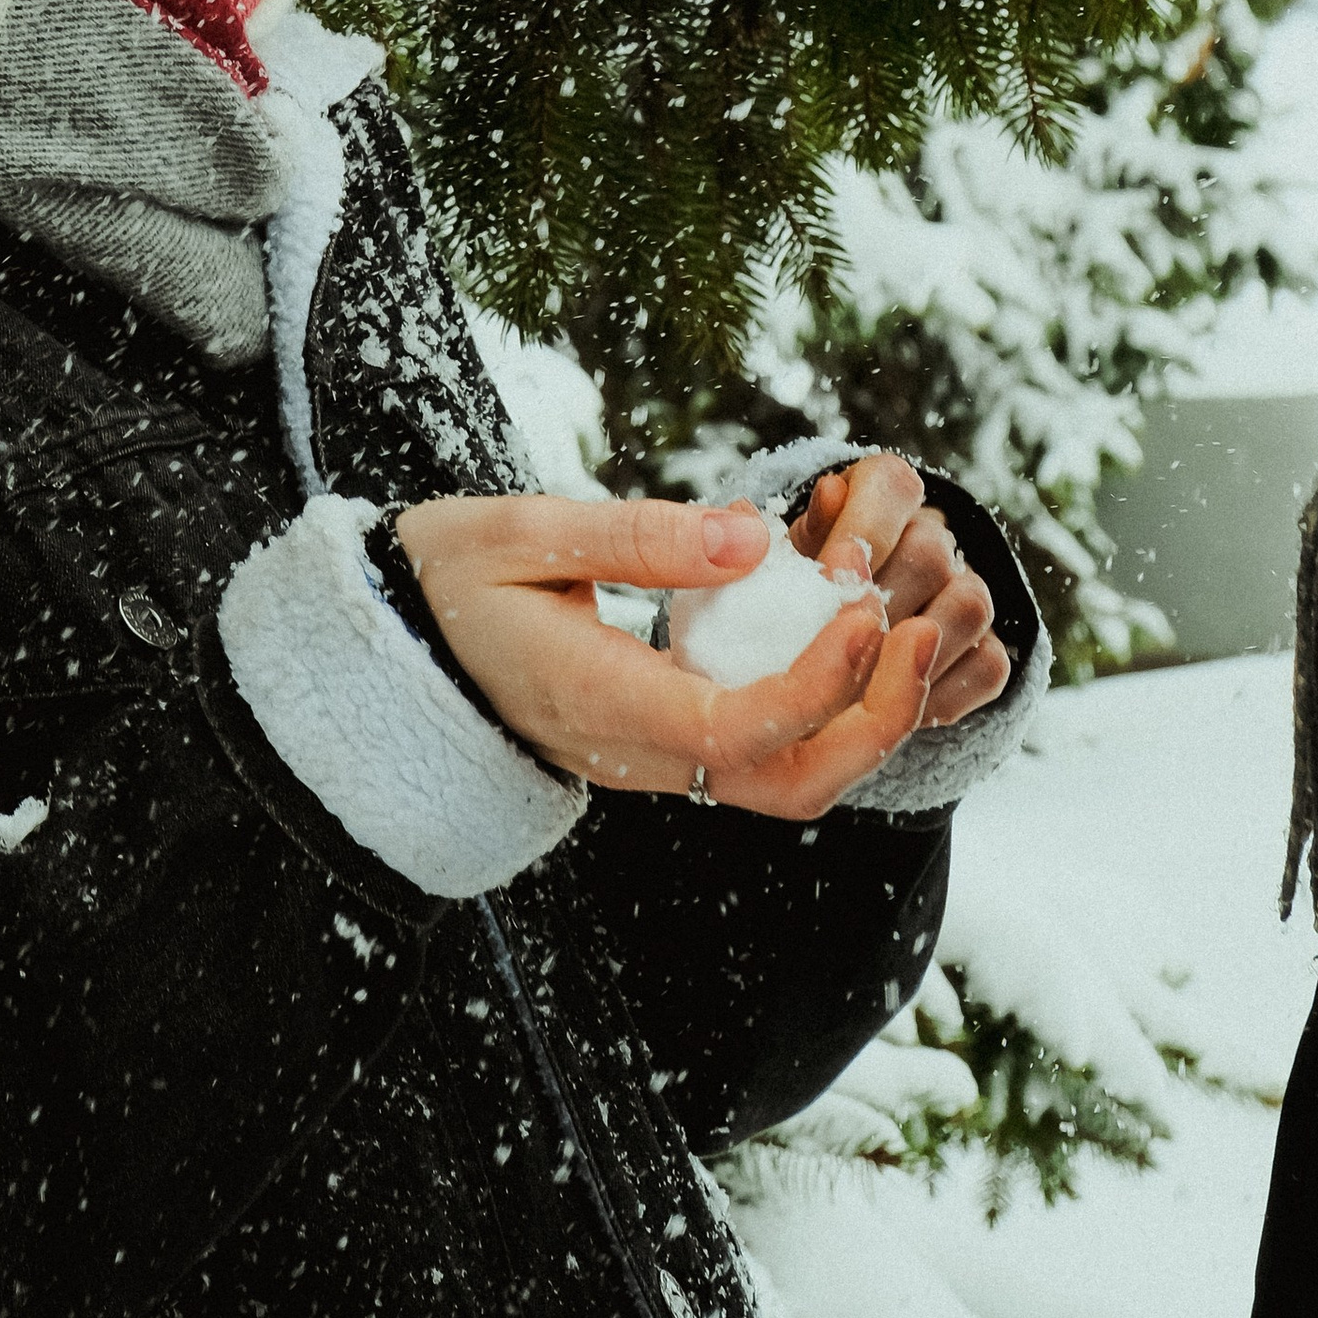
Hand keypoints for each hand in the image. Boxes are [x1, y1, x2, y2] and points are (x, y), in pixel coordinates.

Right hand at [391, 491, 945, 818]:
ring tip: (907, 631)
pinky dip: (832, 710)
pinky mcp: (665, 743)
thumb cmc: (446, 578)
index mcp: (601, 703)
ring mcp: (654, 759)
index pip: (738, 730)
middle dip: (877, 722)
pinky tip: (855, 637)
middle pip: (790, 786)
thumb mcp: (521, 530)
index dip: (819, 683)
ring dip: (865, 723)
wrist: (395, 645)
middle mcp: (638, 753)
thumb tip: (756, 537)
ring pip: (789, 783)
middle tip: (922, 629)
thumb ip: (636, 534)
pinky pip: (768, 753)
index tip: (863, 606)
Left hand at [788, 450, 1010, 731]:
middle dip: (882, 604)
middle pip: (931, 552)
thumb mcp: (777, 565)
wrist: (829, 642)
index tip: (830, 573)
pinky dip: (944, 693)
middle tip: (838, 645)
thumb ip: (772, 543)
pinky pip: (988, 666)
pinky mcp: (989, 649)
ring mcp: (968, 592)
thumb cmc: (791, 591)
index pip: (891, 485)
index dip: (863, 529)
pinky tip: (896, 713)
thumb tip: (744, 515)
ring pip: (968, 605)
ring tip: (863, 685)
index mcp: (880, 491)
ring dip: (915, 651)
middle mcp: (934, 534)